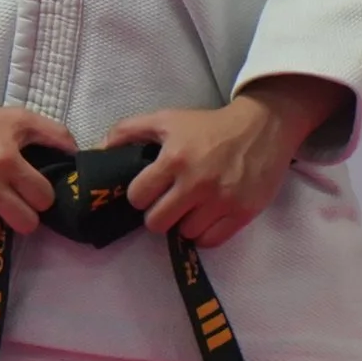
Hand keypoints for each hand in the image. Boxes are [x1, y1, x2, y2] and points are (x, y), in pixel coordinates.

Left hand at [112, 78, 341, 248]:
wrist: (262, 128)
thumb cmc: (208, 126)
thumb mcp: (166, 119)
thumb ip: (128, 130)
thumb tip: (99, 149)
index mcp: (174, 159)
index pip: (138, 197)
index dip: (139, 196)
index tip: (148, 191)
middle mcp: (197, 183)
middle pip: (157, 223)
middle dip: (157, 215)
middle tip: (166, 204)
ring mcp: (222, 200)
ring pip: (185, 233)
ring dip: (183, 223)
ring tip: (190, 208)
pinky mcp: (244, 213)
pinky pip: (211, 241)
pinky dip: (204, 234)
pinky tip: (205, 218)